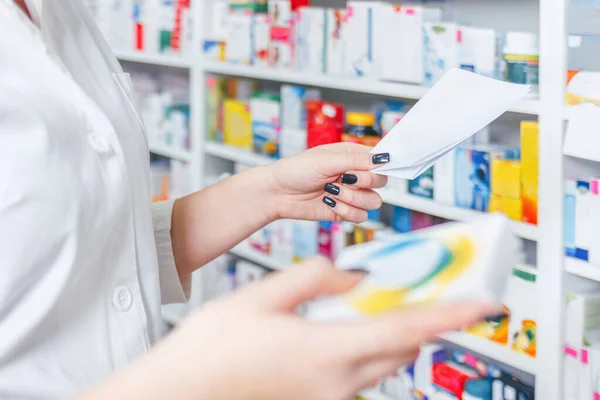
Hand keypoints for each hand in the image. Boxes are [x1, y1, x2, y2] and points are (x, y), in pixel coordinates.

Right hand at [117, 258, 495, 399]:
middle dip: (424, 317)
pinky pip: (362, 372)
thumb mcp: (259, 298)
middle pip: (404, 347)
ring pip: (385, 361)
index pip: (406, 330)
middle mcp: (336, 383)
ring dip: (396, 331)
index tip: (482, 304)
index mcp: (326, 352)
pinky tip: (350, 324)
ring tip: (387, 299)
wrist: (179, 394)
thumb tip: (351, 276)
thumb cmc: (210, 352)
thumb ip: (313, 279)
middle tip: (428, 286)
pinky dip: (369, 345)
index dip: (450, 315)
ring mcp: (328, 397)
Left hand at [268, 143, 390, 222]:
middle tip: (344, 179)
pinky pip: (360, 217)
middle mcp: (354, 175)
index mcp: (352, 156)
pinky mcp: (344, 212)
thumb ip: (355, 160)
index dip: (380, 165)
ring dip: (353, 198)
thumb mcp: (325, 160)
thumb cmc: (295, 170)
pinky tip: (329, 203)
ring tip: (332, 192)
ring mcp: (350, 194)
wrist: (277, 193)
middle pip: (381, 182)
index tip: (372, 168)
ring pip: (373, 201)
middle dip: (364, 182)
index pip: (380, 160)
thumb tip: (382, 157)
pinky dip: (346, 212)